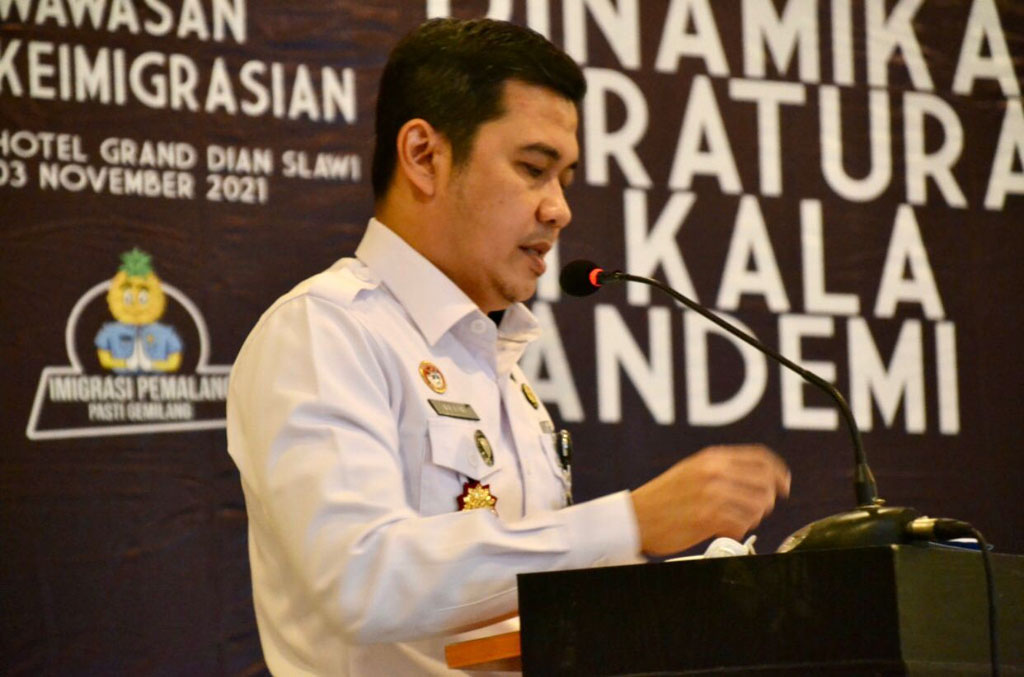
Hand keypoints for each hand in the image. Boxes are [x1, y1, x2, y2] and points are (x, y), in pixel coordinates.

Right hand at [629, 445, 790, 556]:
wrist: (636, 517)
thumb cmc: (663, 498)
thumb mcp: (692, 471)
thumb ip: (722, 470)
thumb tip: (760, 479)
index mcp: (711, 458)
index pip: (761, 458)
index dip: (779, 472)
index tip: (784, 484)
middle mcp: (714, 472)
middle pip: (765, 482)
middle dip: (769, 497)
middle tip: (762, 508)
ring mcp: (712, 494)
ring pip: (759, 504)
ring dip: (754, 516)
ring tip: (739, 520)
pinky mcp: (709, 517)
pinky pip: (743, 523)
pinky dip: (740, 529)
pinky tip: (727, 529)